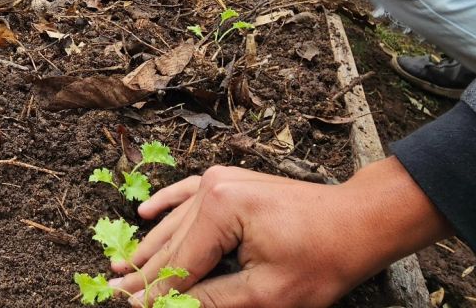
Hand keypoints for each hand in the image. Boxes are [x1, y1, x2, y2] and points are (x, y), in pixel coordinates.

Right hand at [108, 158, 450, 307]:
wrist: (360, 219)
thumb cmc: (324, 257)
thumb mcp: (267, 293)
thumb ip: (212, 300)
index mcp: (220, 210)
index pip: (179, 263)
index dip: (154, 293)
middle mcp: (213, 187)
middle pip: (172, 242)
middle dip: (145, 272)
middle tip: (114, 293)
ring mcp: (221, 181)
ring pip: (176, 222)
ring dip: (150, 246)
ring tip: (121, 267)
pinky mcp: (231, 182)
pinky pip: (188, 194)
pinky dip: (166, 205)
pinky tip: (144, 213)